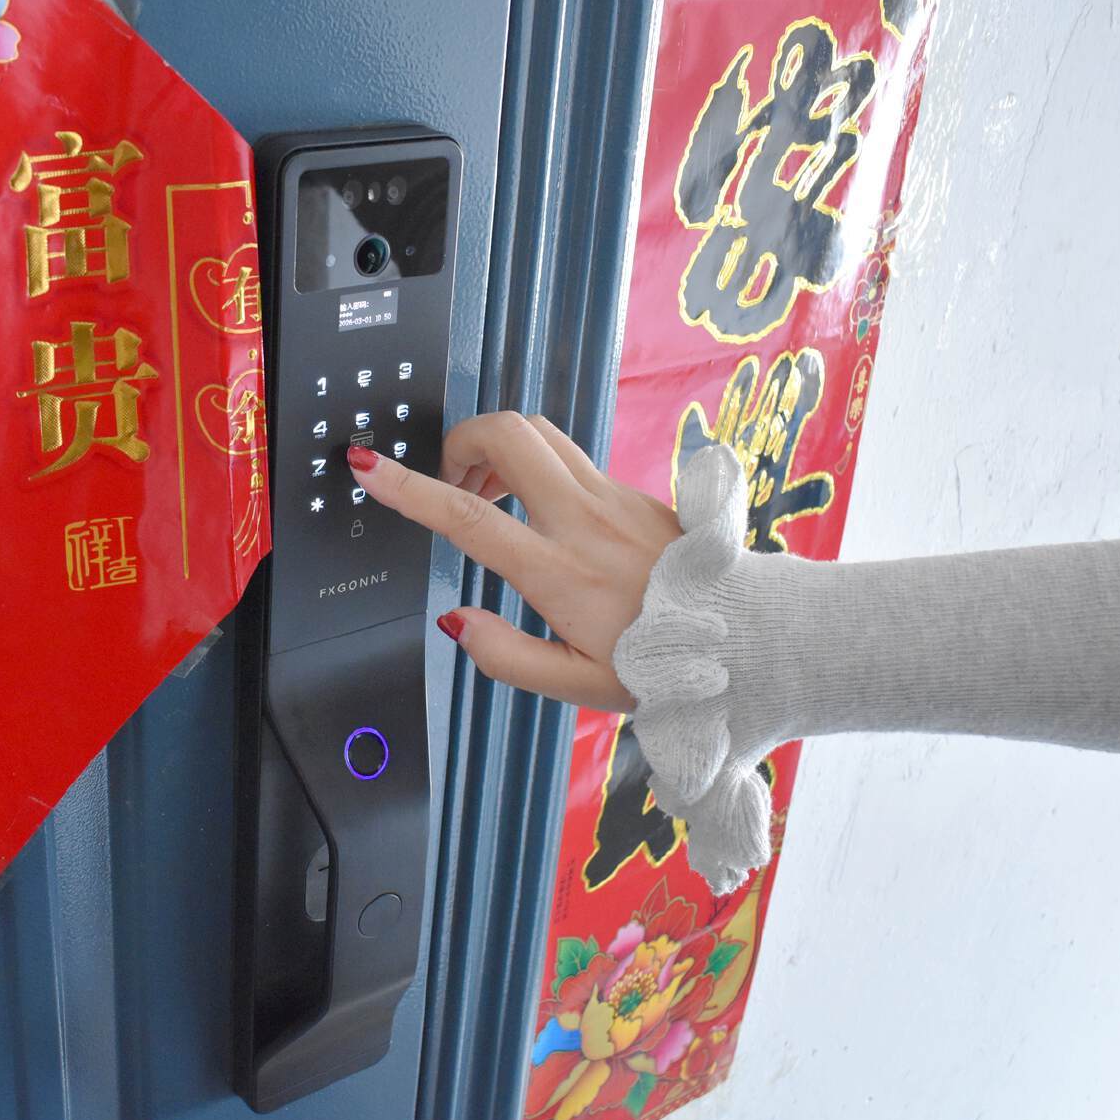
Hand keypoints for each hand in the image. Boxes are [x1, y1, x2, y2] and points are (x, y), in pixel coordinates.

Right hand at [346, 411, 680, 708]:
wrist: (750, 637)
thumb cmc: (669, 668)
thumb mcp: (577, 687)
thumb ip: (507, 656)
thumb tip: (455, 622)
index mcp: (560, 572)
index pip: (467, 516)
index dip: (408, 488)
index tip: (368, 466)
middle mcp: (586, 521)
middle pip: (507, 434)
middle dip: (460, 439)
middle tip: (450, 479)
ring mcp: (614, 498)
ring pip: (540, 432)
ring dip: (498, 447)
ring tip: (489, 495)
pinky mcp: (635, 493)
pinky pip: (571, 455)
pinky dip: (535, 463)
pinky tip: (537, 510)